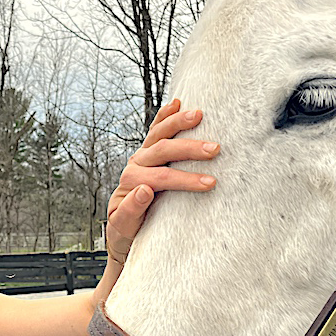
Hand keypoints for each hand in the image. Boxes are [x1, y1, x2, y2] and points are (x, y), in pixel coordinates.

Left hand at [105, 99, 219, 264]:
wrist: (121, 230)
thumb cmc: (126, 231)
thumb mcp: (124, 228)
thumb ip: (131, 210)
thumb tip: (145, 190)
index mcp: (131, 183)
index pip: (161, 177)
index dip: (185, 179)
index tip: (209, 183)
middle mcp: (135, 165)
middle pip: (162, 151)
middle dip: (189, 148)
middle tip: (215, 149)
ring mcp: (141, 157)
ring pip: (159, 135)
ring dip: (179, 123)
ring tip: (199, 114)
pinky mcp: (148, 154)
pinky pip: (155, 131)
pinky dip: (164, 116)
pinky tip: (176, 103)